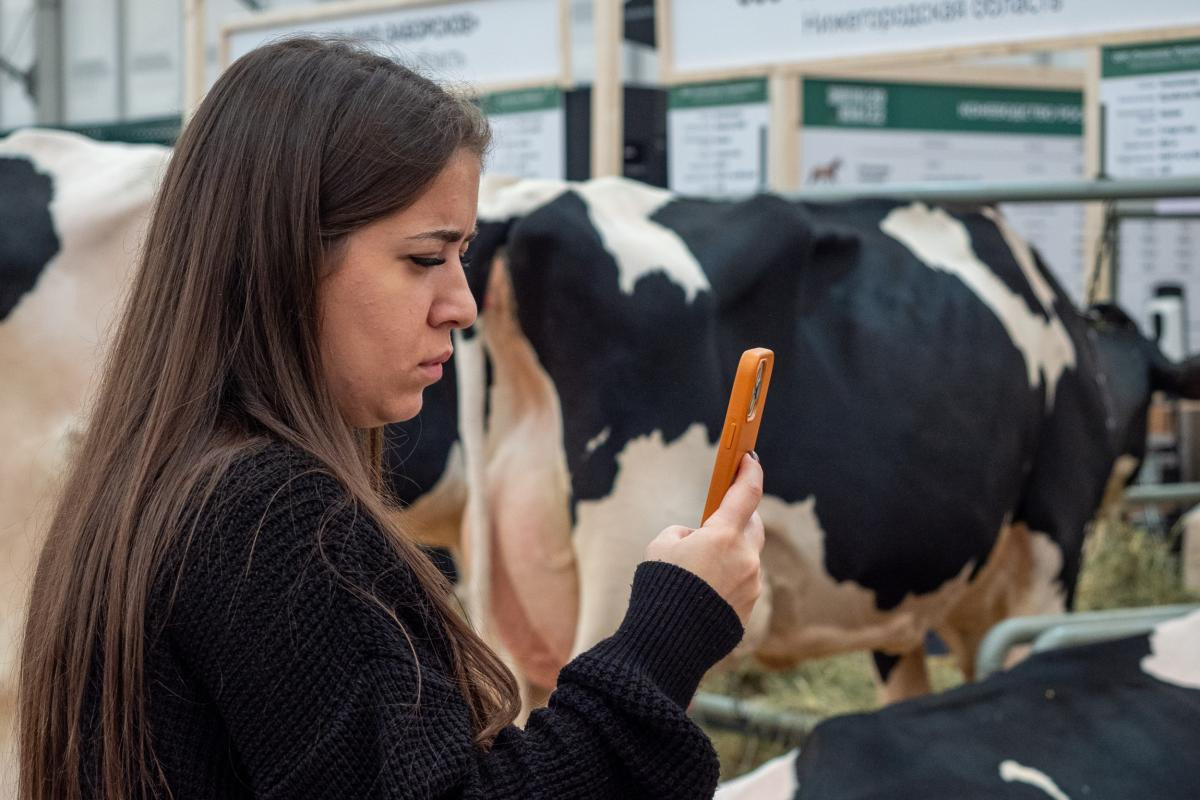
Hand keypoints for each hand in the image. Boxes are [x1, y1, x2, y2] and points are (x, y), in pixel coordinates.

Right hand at [644, 453, 764, 625]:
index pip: (747, 493)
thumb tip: (698, 539)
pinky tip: (705, 590)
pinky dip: (729, 578)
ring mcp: (751, 584)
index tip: (750, 459)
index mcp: (724, 535)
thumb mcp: (662, 545)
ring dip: (730, 553)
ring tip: (699, 567)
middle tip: (721, 516)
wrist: (668, 641)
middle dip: (739, 518)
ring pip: (746, 557)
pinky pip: (743, 582)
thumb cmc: (660, 586)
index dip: (750, 472)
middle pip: (751, 526)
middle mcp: (745, 557)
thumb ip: (685, 533)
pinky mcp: (749, 607)